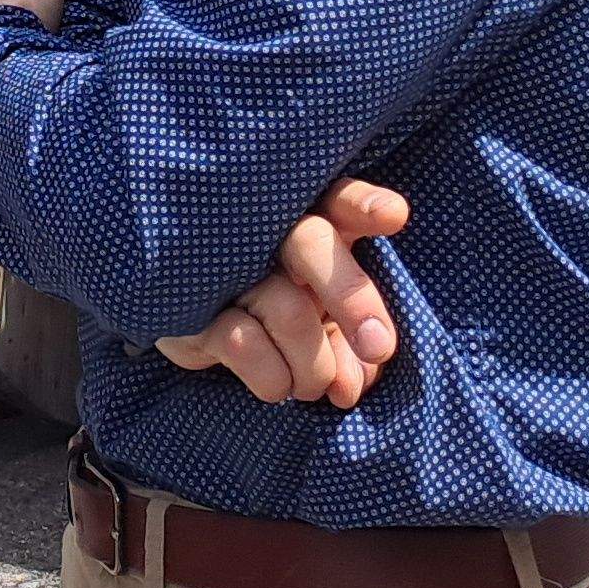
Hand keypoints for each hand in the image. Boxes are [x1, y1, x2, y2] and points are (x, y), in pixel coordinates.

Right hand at [156, 180, 413, 406]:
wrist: (205, 320)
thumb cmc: (292, 308)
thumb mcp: (331, 320)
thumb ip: (351, 346)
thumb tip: (350, 387)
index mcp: (314, 220)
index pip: (340, 200)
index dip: (365, 204)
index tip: (394, 216)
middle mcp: (268, 232)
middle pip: (311, 244)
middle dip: (350, 295)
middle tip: (379, 347)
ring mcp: (226, 264)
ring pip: (290, 314)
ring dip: (315, 368)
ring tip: (315, 386)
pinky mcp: (193, 302)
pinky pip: (248, 346)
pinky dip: (275, 379)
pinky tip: (278, 382)